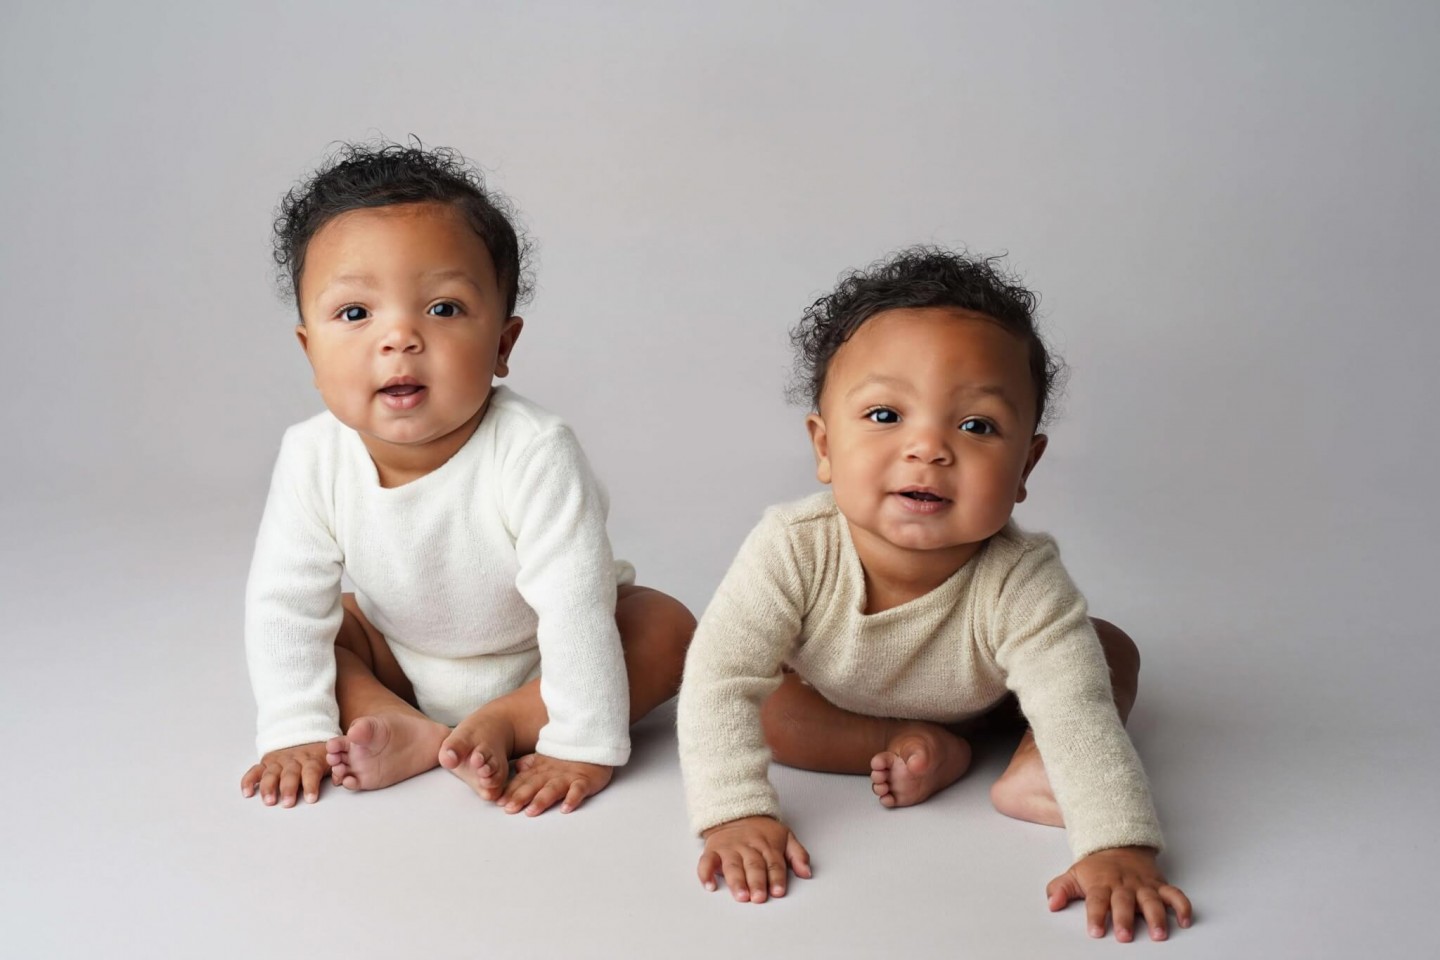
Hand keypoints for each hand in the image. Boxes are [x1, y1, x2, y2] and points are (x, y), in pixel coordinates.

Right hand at [240, 742, 329, 807]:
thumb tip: (341, 780)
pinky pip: (255, 771)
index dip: (311, 784)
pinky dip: (249, 781)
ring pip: (271, 773)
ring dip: (269, 787)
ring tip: (269, 801)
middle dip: (289, 788)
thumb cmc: (318, 754)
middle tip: (289, 803)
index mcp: (311, 759)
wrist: (302, 734)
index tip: (311, 799)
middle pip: (290, 773)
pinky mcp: (266, 763)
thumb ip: (336, 770)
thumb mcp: (331, 758)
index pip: (311, 770)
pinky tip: (247, 792)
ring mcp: (278, 761)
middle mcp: (293, 760)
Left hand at [498, 753, 612, 814]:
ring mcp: (568, 777)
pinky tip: (565, 808)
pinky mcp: (584, 780)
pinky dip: (572, 798)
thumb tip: (515, 768)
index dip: (511, 790)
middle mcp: (552, 773)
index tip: (498, 801)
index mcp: (541, 769)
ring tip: (531, 811)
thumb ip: (530, 763)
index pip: (523, 780)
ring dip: (542, 800)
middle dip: (521, 797)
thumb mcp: (546, 756)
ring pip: (553, 789)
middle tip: (509, 809)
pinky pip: (578, 790)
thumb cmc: (568, 755)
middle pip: (535, 785)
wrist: (594, 742)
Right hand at [698, 816, 811, 903]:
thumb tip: (807, 872)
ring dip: (736, 881)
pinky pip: (706, 862)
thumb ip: (798, 855)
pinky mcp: (713, 850)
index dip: (776, 878)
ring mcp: (730, 849)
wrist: (736, 812)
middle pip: (753, 866)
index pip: (774, 863)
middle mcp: (748, 848)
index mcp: (767, 846)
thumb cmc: (762, 831)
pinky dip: (705, 873)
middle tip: (759, 897)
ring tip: (741, 895)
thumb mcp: (785, 836)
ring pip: (732, 866)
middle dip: (757, 882)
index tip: (778, 891)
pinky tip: (709, 885)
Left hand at [1046, 846, 1192, 940]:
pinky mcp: (1159, 885)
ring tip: (1158, 934)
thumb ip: (1060, 889)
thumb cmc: (1096, 867)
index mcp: (1101, 884)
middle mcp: (1124, 885)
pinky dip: (1182, 906)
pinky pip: (1175, 894)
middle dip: (1125, 919)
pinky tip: (1185, 920)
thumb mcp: (1074, 874)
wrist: (1119, 843)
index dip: (1096, 915)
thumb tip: (1052, 903)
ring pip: (1152, 900)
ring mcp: (1143, 886)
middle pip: (1124, 902)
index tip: (1095, 931)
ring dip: (1156, 917)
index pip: (1097, 900)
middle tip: (1125, 936)